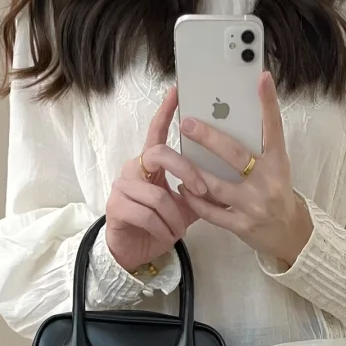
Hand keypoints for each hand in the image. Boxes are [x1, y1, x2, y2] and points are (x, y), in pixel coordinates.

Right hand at [105, 87, 209, 274]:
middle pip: (160, 154)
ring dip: (175, 217)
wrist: (134, 253)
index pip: (157, 132)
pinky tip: (166, 237)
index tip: (177, 91)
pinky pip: (147, 215)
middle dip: (186, 171)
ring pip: (157, 194)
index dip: (166, 112)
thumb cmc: (159, 226)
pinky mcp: (116, 207)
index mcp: (150, 164)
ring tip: (179, 230)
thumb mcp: (184, 207)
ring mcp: (122, 186)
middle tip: (202, 191)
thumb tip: (229, 181)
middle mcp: (133, 168)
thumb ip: (200, 192)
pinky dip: (163, 230)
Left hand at [177, 71, 313, 267]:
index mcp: (279, 164)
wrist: (289, 235)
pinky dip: (195, 199)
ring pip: (216, 185)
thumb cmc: (277, 194)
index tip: (262, 78)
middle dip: (209, 137)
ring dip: (193, 170)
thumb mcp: (277, 168)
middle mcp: (268, 183)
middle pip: (235, 155)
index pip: (274, 128)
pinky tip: (183, 187)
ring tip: (177, 156)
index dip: (269, 103)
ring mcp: (254, 206)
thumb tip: (231, 120)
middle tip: (187, 123)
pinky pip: (212, 212)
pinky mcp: (242, 226)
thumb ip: (258, 149)